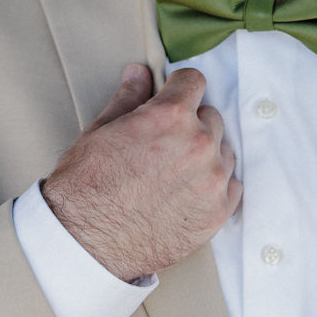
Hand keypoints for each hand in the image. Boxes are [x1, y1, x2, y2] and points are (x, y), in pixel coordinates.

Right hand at [41, 64, 241, 281]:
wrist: (86, 243)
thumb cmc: (85, 187)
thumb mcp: (99, 132)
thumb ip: (128, 99)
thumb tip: (140, 73)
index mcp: (170, 116)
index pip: (194, 80)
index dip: (178, 89)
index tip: (171, 99)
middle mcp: (199, 144)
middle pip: (211, 117)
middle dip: (190, 125)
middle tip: (164, 146)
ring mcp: (212, 180)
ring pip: (223, 151)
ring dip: (205, 156)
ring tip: (173, 174)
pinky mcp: (218, 213)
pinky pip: (231, 186)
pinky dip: (213, 187)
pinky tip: (186, 194)